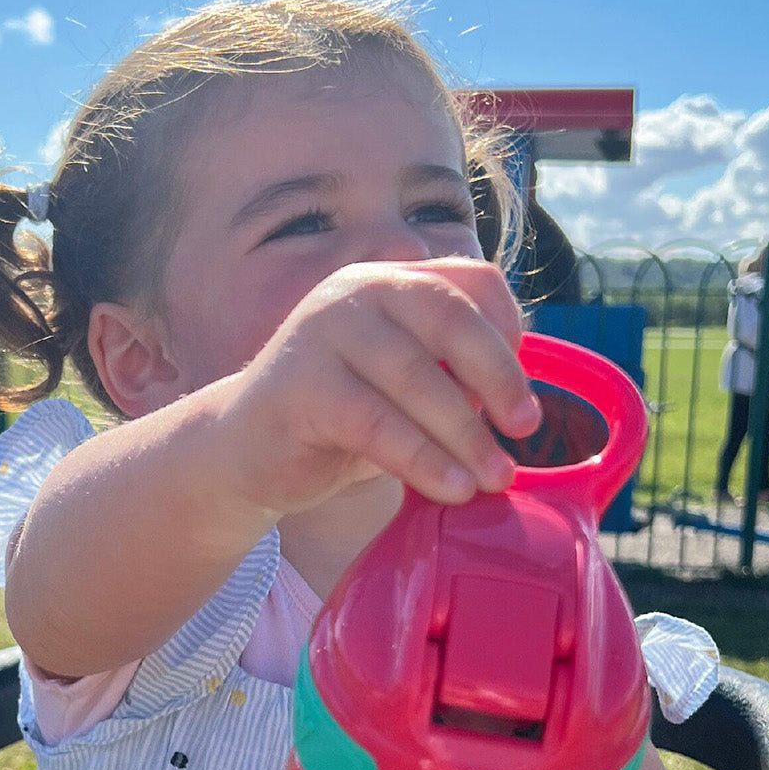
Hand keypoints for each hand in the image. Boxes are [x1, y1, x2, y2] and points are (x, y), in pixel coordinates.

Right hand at [221, 258, 541, 515]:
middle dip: (500, 378)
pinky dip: (423, 461)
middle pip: (451, 319)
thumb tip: (520, 406)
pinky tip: (451, 489)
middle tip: (525, 431)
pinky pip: (379, 424)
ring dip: (466, 435)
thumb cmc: (334, 423)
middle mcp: (357, 291)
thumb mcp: (399, 389)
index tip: (523, 391)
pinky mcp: (301, 386)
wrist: (242, 452)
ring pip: (416, 378)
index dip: (509, 331)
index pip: (471, 280)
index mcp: (390, 281)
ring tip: (493, 479)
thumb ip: (448, 377)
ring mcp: (324, 333)